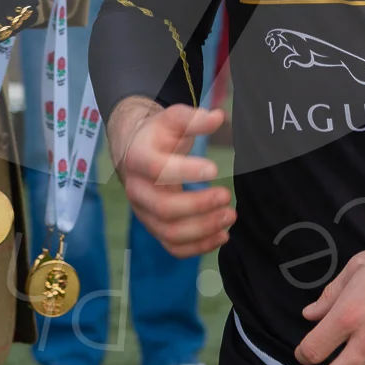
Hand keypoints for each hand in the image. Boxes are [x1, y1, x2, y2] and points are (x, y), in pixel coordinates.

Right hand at [109, 98, 232, 257]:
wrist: (135, 152)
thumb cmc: (158, 135)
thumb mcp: (172, 119)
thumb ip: (194, 118)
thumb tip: (218, 117)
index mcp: (137, 158)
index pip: (157, 169)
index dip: (184, 171)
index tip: (214, 169)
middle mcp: (136, 190)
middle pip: (164, 207)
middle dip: (199, 206)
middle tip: (226, 196)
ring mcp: (144, 213)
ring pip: (169, 232)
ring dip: (203, 230)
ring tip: (230, 217)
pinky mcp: (154, 228)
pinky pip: (173, 247)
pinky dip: (199, 247)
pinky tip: (221, 236)